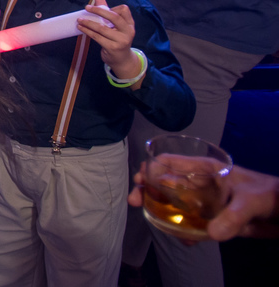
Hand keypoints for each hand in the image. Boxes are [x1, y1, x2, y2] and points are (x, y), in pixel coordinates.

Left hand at [79, 0, 137, 77]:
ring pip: (102, 27)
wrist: (122, 60)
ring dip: (88, 22)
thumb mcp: (116, 26)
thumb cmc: (117, 39)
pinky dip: (87, 31)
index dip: (111, 7)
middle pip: (114, 17)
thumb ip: (107, 11)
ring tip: (79, 20)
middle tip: (87, 8)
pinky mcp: (112, 47)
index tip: (100, 8)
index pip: (123, 10)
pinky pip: (97, 37)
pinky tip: (81, 28)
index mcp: (130, 24)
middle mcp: (128, 31)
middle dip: (99, 10)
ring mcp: (121, 40)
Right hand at [128, 163, 278, 240]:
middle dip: (148, 189)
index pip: (174, 162)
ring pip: (175, 203)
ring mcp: (206, 202)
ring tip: (154, 222)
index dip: (153, 166)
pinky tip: (184, 239)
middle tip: (135, 200)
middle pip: (167, 181)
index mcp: (207, 169)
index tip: (140, 178)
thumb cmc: (268, 194)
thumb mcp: (251, 201)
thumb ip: (233, 216)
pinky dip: (184, 231)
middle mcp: (201, 184)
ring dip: (161, 211)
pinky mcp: (213, 219)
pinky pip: (192, 224)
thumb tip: (210, 235)